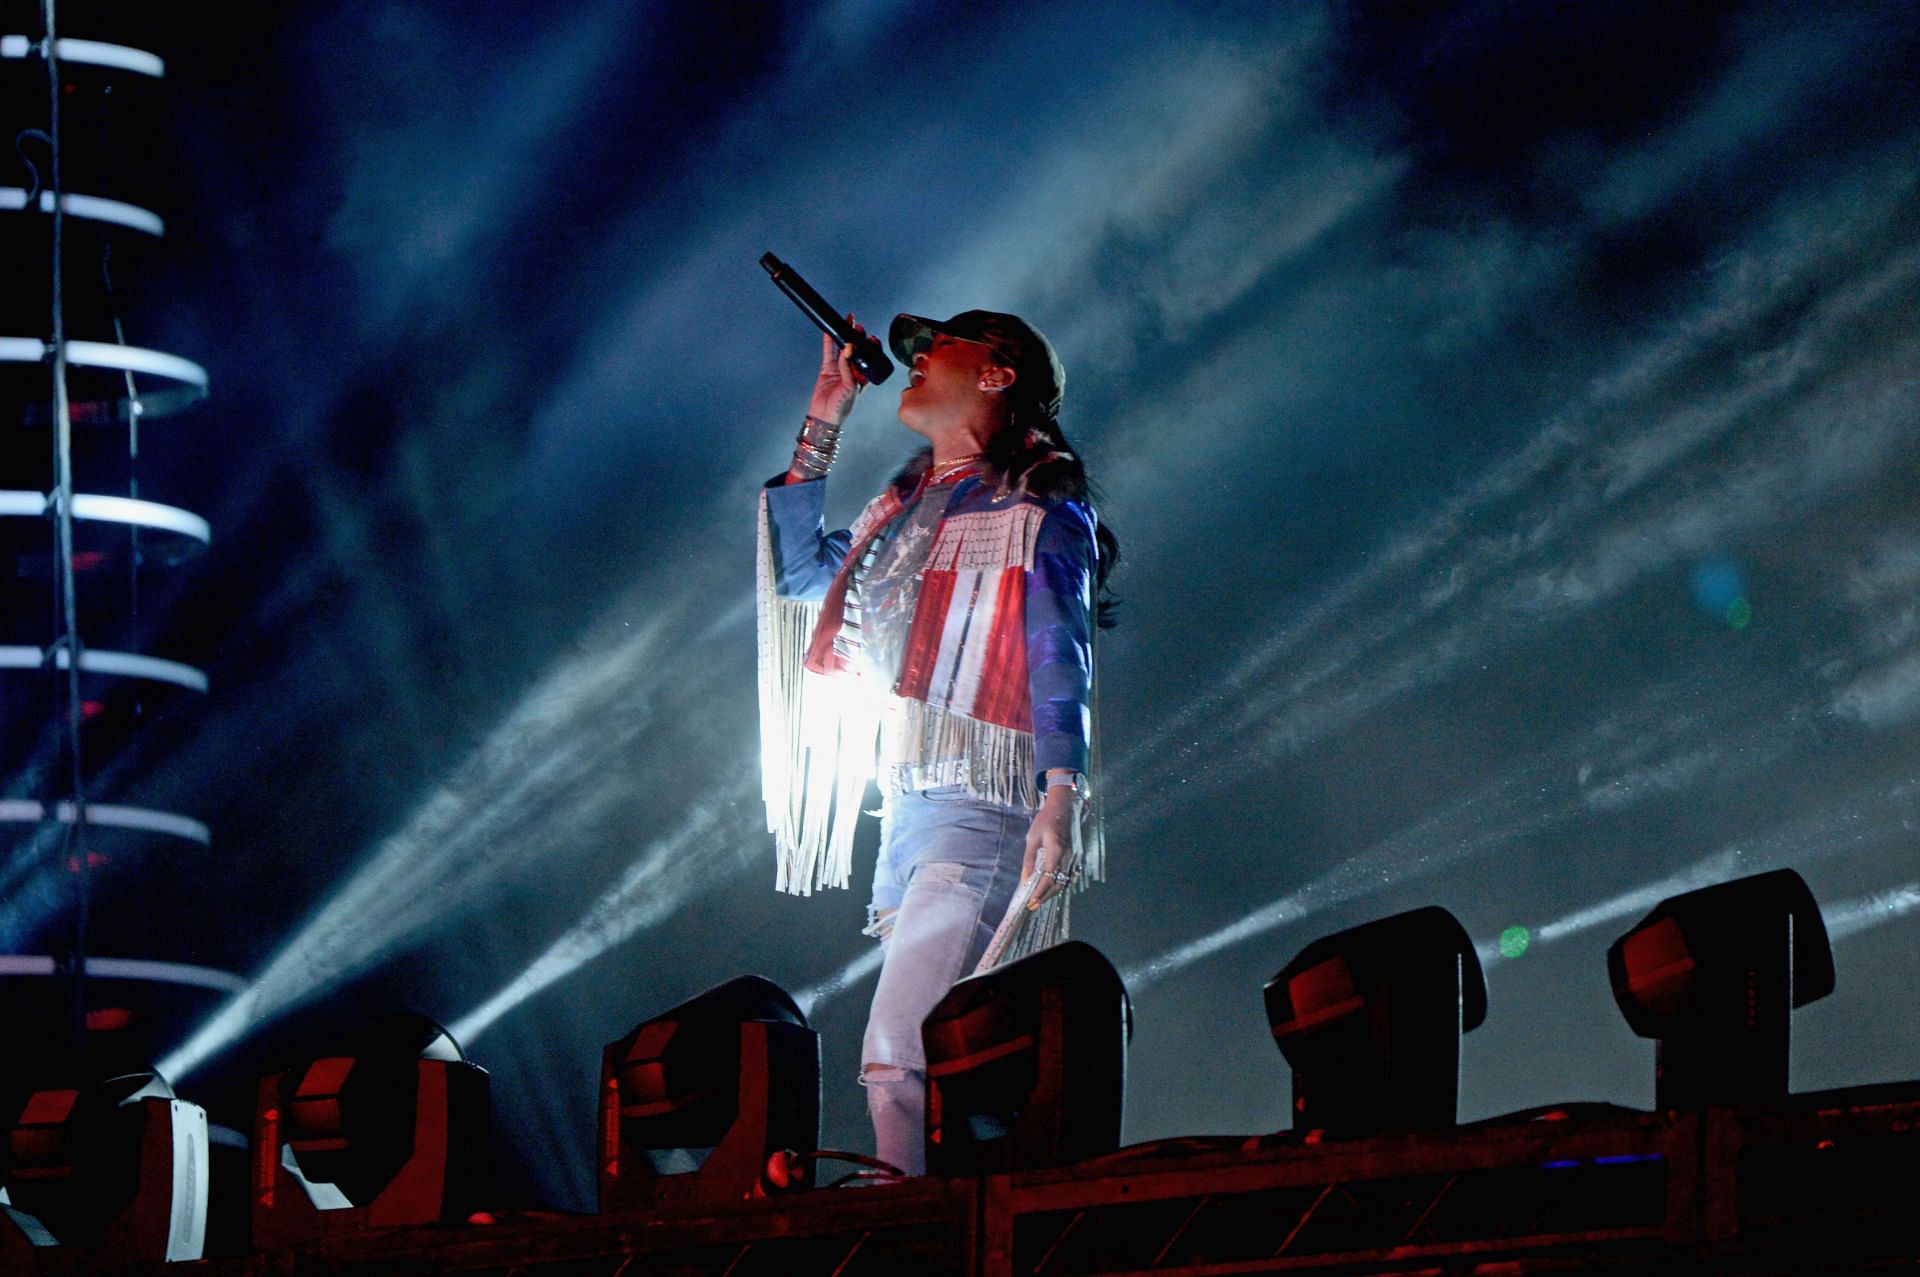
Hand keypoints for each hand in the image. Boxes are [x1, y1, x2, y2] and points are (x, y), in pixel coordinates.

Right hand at [807, 315, 868, 425]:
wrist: (824, 416)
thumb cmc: (842, 407)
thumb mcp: (850, 387)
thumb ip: (848, 368)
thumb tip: (848, 348)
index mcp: (864, 377)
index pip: (870, 358)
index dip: (872, 347)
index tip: (871, 338)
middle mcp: (853, 371)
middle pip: (856, 350)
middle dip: (858, 337)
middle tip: (857, 326)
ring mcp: (839, 368)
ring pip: (842, 348)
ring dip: (844, 335)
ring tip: (847, 322)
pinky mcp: (827, 368)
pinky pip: (829, 352)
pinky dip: (829, 342)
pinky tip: (829, 331)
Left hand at [1020, 786, 1079, 909]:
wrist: (1061, 808)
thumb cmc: (1044, 820)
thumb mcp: (1032, 838)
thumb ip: (1028, 859)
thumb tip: (1024, 878)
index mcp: (1056, 850)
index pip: (1048, 877)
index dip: (1040, 892)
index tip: (1031, 901)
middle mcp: (1067, 856)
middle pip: (1058, 883)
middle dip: (1045, 897)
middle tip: (1032, 905)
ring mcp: (1072, 857)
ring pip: (1064, 881)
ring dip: (1051, 892)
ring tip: (1038, 900)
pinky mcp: (1072, 856)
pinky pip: (1066, 875)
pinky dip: (1057, 884)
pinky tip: (1048, 888)